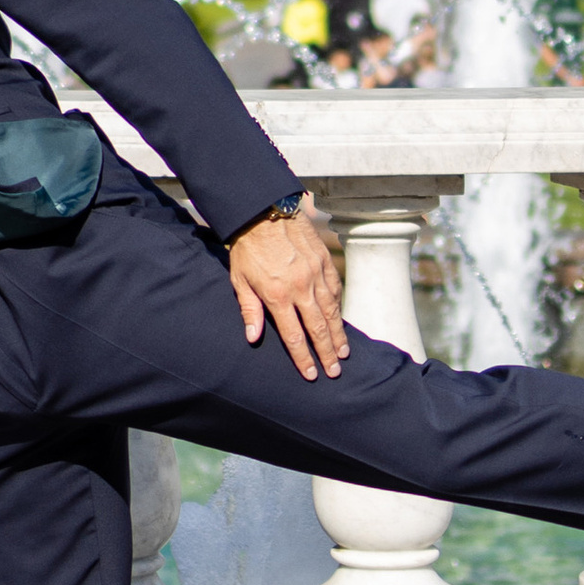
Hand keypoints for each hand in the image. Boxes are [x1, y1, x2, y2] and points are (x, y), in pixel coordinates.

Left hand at [226, 210, 345, 380]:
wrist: (265, 210)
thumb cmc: (247, 247)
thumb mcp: (240, 280)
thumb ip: (249, 310)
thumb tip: (253, 338)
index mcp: (277, 296)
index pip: (294, 336)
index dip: (304, 358)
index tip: (312, 374)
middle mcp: (300, 288)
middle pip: (318, 329)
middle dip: (327, 353)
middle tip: (335, 371)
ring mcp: (316, 274)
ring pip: (331, 312)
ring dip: (338, 335)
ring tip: (343, 353)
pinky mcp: (325, 261)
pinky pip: (335, 289)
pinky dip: (338, 307)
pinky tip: (339, 320)